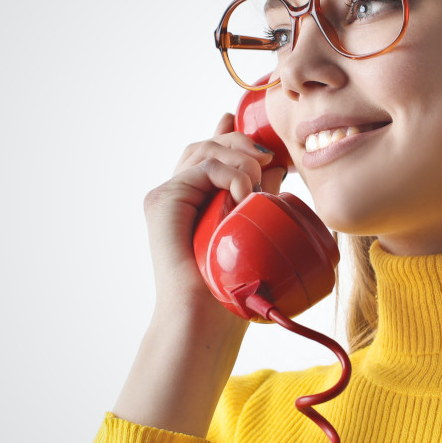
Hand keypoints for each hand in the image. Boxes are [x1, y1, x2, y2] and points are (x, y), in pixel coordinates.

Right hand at [142, 112, 286, 324]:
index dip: (228, 135)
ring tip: (257, 187)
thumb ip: (260, 193)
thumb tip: (278, 166)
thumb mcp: (254, 227)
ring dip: (241, 159)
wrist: (205, 317)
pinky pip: (203, 167)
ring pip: (206, 151)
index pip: (211, 156)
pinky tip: (243, 194)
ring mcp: (168, 196)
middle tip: (269, 157)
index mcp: (196, 201)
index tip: (247, 126)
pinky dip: (230, 174)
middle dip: (242, 143)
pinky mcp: (163, 199)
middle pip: (208, 146)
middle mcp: (179, 195)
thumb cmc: (230, 285)